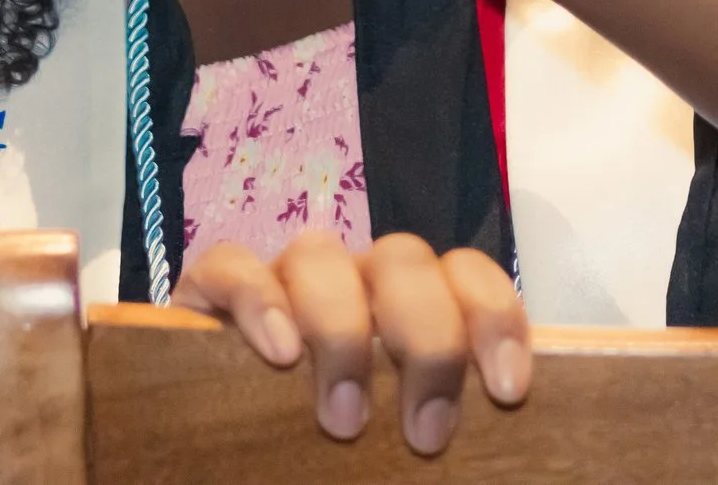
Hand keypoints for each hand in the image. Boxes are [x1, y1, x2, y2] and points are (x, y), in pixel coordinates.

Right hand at [171, 230, 530, 453]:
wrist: (243, 472)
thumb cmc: (332, 471)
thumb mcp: (401, 460)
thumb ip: (441, 426)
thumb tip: (500, 421)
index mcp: (410, 310)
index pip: (466, 276)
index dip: (495, 318)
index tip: (508, 391)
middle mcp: (352, 283)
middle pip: (403, 261)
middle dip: (427, 340)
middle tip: (425, 434)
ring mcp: (282, 281)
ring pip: (320, 255)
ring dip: (343, 331)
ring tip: (346, 420)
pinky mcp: (209, 292)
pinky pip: (231, 266)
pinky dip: (258, 300)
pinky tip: (278, 354)